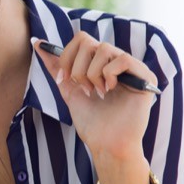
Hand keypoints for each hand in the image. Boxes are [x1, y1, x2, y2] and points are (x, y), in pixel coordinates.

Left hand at [33, 33, 156, 171]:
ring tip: (98, 93)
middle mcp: (117, 62)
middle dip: (77, 68)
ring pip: (104, 48)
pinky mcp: (145, 76)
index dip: (67, 56)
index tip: (65, 80)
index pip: (82, 39)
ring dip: (92, 74)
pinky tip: (110, 91)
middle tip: (84, 89)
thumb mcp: (69, 90)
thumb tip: (38, 44)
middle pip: (88, 41)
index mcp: (102, 63)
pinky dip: (109, 74)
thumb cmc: (92, 123)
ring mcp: (132, 68)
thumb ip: (57, 67)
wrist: (106, 144)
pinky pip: (123, 59)